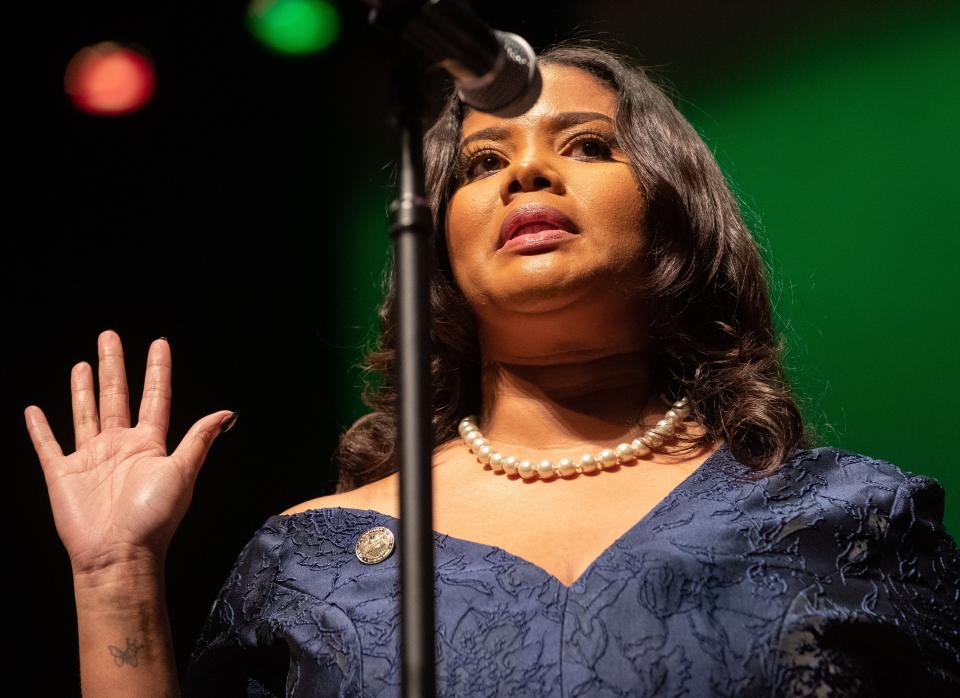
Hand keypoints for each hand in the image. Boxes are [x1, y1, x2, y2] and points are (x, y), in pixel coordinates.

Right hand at [25, 330, 235, 574]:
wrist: (118, 554)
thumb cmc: (154, 518)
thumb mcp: (183, 472)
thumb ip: (199, 440)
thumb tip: (227, 413)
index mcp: (149, 444)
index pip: (155, 397)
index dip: (157, 370)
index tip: (159, 343)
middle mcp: (120, 446)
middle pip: (117, 395)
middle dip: (113, 365)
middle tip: (109, 335)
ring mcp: (91, 459)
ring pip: (86, 412)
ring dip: (84, 388)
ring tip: (83, 362)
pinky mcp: (63, 474)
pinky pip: (48, 445)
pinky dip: (40, 428)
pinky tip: (34, 409)